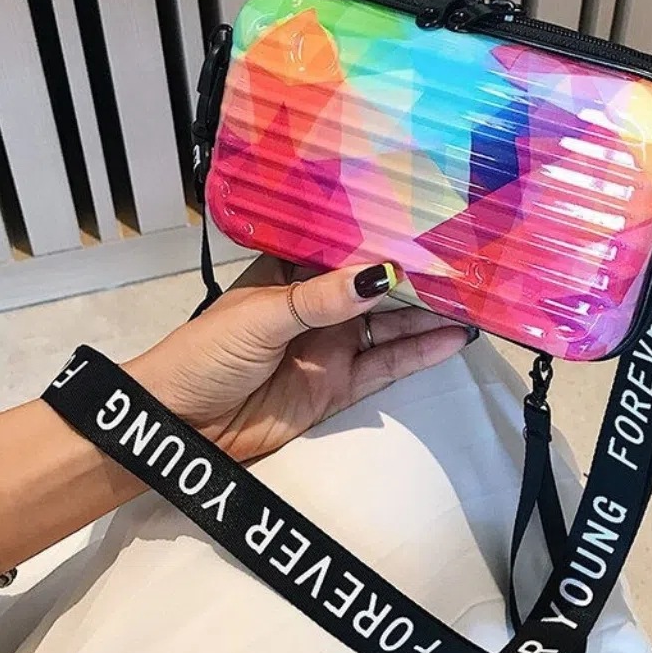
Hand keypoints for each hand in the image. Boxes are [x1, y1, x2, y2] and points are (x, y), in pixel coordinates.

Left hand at [125, 256, 475, 462]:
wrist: (177, 427)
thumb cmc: (207, 353)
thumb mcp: (262, 315)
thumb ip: (322, 297)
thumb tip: (381, 275)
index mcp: (294, 273)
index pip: (348, 249)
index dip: (385, 237)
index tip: (430, 224)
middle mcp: (320, 305)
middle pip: (377, 288)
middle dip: (417, 277)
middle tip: (467, 264)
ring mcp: (333, 346)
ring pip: (391, 326)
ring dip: (429, 315)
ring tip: (474, 299)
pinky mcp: (340, 387)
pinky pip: (387, 366)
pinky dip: (420, 353)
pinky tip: (453, 338)